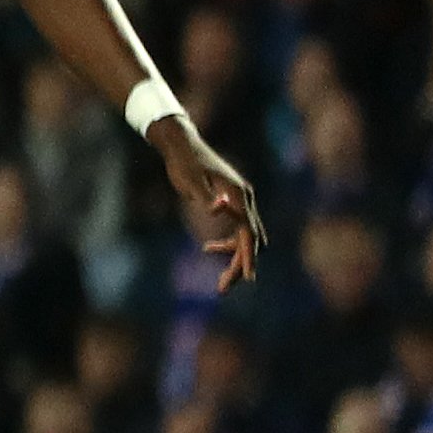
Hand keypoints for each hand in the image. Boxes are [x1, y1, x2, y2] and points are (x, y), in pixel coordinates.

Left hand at [152, 120, 264, 290]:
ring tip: (221, 282)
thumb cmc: (184, 163)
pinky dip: (226, 243)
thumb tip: (219, 208)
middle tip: (223, 288)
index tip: (248, 278)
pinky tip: (208, 248)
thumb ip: (205, 196)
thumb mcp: (191, 181)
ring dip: (233, 258)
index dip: (248, 257)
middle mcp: (244, 200)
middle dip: (240, 264)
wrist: (182, 145)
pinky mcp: (231, 202)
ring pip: (244, 237)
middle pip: (250, 239)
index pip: (248, 234)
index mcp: (239, 196)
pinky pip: (236, 228)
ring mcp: (240, 201)